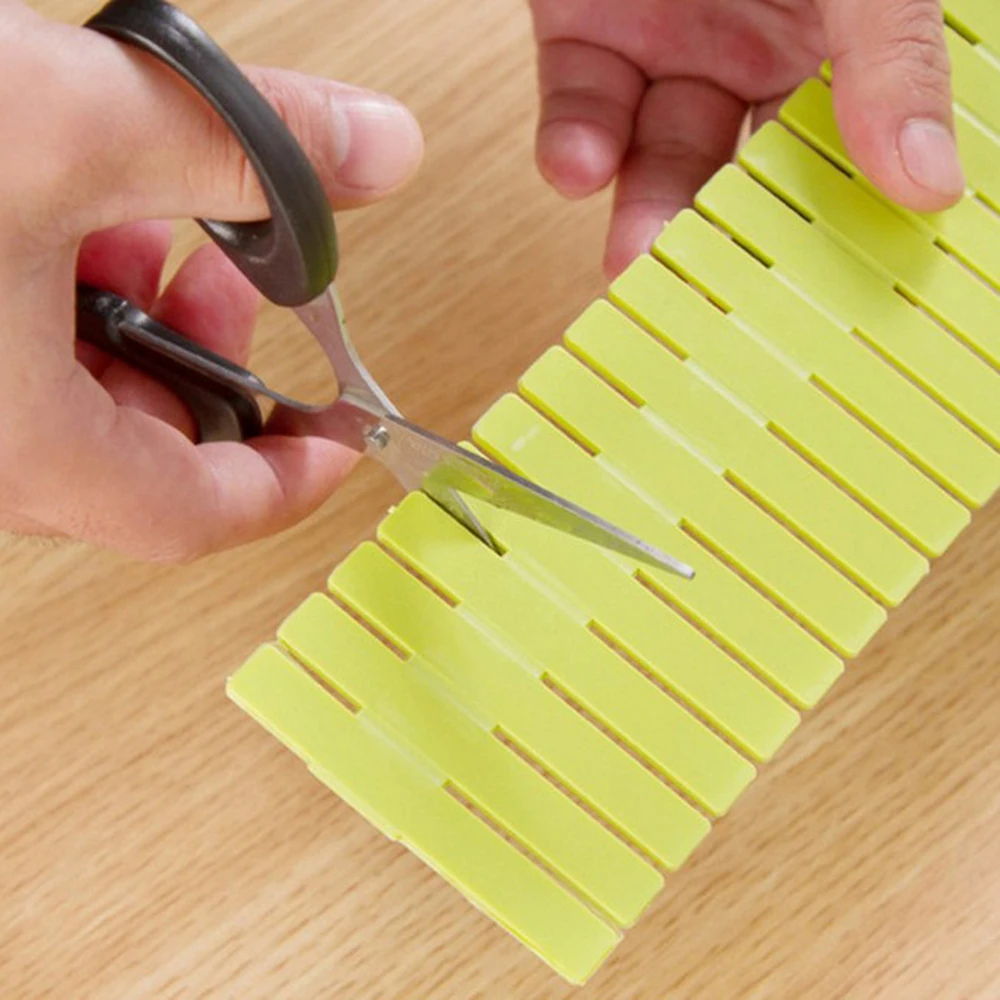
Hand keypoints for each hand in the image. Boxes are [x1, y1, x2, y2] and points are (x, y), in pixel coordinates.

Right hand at [0, 3, 421, 560]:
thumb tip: (379, 148)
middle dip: (210, 360)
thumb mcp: (72, 122)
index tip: (341, 439)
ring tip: (148, 223)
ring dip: (137, 319)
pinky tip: (69, 218)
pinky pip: (17, 367)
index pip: (197, 516)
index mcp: (22, 446)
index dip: (289, 480)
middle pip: (144, 458)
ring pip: (77, 410)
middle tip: (242, 279)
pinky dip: (63, 303)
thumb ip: (246, 144)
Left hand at [529, 0, 963, 276]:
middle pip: (739, 169)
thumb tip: (930, 181)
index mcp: (846, 31)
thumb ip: (889, 58)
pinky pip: (580, 104)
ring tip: (627, 255)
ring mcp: (671, 32)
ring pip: (655, 153)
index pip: (843, 150)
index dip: (824, 223)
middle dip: (714, 234)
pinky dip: (573, 140)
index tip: (803, 297)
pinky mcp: (587, 22)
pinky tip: (575, 164)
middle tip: (696, 293)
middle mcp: (762, 40)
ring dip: (639, 208)